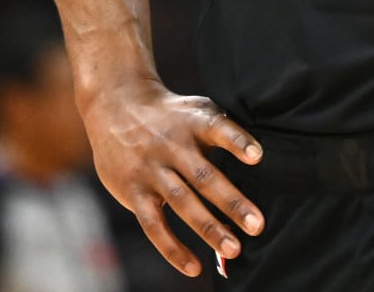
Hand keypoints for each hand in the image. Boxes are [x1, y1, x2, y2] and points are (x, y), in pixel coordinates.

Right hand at [81, 77, 264, 277]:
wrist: (115, 105)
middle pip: (204, 176)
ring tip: (233, 249)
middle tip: (257, 226)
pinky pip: (153, 225)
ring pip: (182, 203)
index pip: (217, 128)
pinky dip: (172, 248)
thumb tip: (257, 161)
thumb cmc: (170, 113)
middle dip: (232, 203)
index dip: (238, 141)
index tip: (258, 156)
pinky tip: (193, 266)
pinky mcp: (134, 192)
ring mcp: (151, 170)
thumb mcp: (195, 109)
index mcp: (192, 123)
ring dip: (209, 228)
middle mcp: (172, 146)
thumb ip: (222, 130)